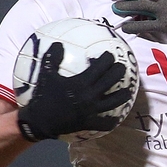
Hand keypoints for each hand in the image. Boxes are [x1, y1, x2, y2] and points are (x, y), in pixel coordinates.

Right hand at [17, 42, 132, 141]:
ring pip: (115, 101)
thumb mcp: (46, 75)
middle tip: (121, 67)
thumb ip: (52, 59)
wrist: (38, 121)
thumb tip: (57, 43)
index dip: (107, 59)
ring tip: (128, 89)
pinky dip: (112, 121)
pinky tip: (117, 118)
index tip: (109, 55)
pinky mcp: (89, 122)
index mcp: (81, 82)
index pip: (101, 66)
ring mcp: (92, 110)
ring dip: (123, 94)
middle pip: (111, 80)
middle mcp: (90, 95)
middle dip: (119, 71)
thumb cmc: (43, 96)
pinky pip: (105, 123)